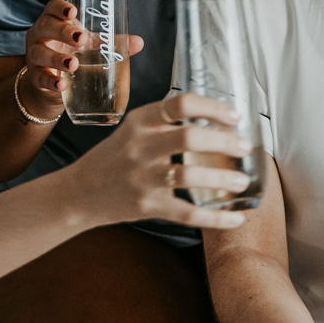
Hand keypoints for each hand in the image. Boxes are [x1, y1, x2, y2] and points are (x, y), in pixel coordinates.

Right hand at [20, 0, 145, 113]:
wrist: (50, 81)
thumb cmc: (70, 52)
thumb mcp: (89, 45)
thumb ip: (110, 42)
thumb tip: (139, 42)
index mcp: (54, 21)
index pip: (52, 8)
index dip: (60, 8)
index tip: (73, 11)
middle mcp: (40, 35)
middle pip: (46, 27)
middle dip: (62, 32)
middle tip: (81, 38)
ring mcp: (35, 57)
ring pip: (40, 53)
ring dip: (56, 58)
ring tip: (73, 64)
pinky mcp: (35, 77)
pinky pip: (39, 78)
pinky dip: (50, 82)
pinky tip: (62, 85)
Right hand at [66, 93, 249, 229]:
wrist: (78, 193)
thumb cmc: (115, 157)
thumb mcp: (134, 130)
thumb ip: (166, 122)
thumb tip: (216, 118)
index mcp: (140, 121)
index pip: (181, 103)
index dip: (213, 107)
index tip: (235, 116)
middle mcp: (140, 146)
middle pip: (189, 136)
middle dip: (224, 140)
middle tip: (244, 147)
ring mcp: (142, 178)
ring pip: (190, 174)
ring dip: (222, 178)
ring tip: (242, 180)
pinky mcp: (146, 205)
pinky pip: (187, 213)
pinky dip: (215, 218)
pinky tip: (236, 219)